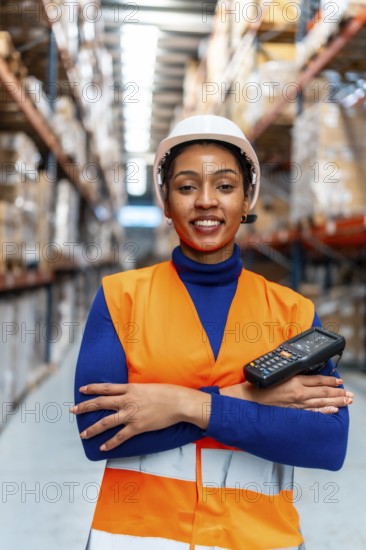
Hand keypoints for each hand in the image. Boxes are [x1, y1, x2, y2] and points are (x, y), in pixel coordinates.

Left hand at [70, 383, 210, 450]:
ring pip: (106, 422)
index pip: (106, 388)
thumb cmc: (167, 393)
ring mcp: (131, 414)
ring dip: (92, 429)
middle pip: (101, 403)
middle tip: (73, 410)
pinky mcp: (138, 427)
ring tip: (82, 434)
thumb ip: (135, 391)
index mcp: (130, 389)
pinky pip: (120, 436)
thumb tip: (128, 394)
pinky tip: (102, 448)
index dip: (92, 388)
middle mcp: (127, 400)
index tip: (82, 390)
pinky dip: (110, 443)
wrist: (178, 402)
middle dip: (85, 407)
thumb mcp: (148, 387)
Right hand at [220, 375, 353, 413]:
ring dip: (335, 402)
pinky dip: (323, 412)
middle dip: (338, 393)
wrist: (247, 399)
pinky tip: (331, 411)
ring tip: (346, 402)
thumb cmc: (258, 386)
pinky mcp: (293, 413)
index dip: (331, 379)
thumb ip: (290, 373)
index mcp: (294, 381)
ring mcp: (297, 404)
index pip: (318, 379)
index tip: (339, 380)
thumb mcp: (276, 373)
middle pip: (323, 392)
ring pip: (321, 402)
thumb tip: (302, 372)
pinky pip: (312, 413)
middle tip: (349, 394)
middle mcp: (298, 393)